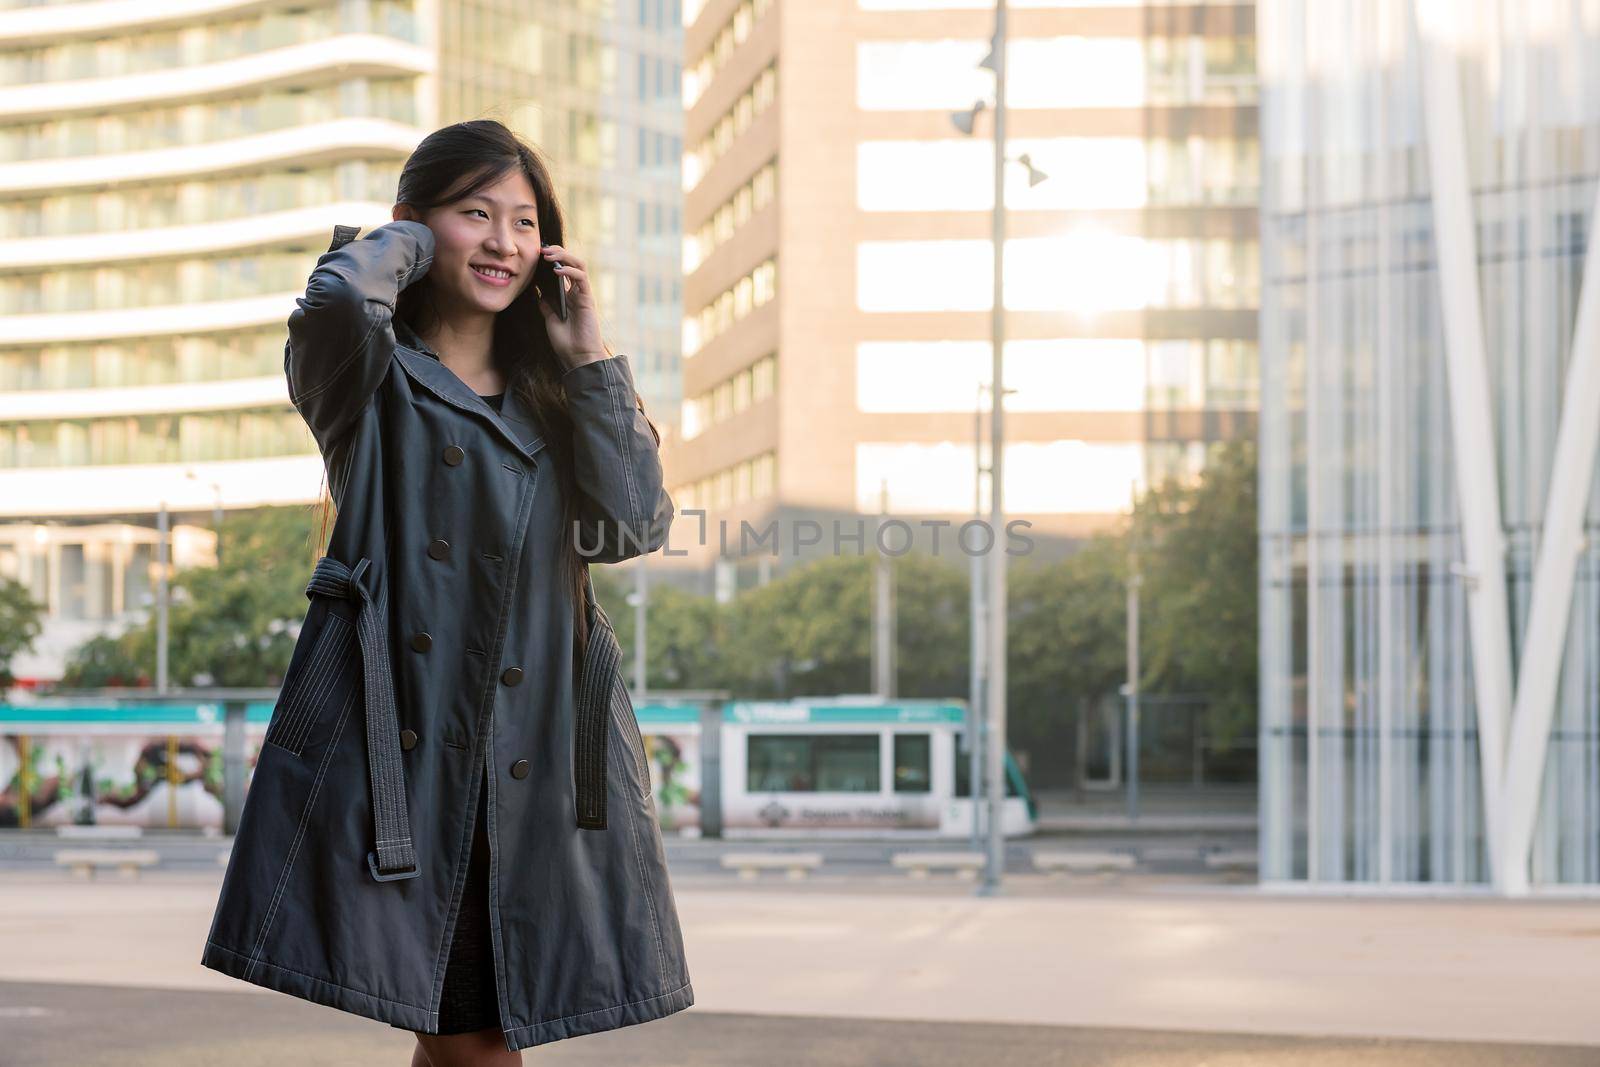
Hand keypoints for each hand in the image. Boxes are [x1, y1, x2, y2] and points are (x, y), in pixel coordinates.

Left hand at [537, 244, 607, 371]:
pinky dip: (569, 271)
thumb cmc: (566, 341)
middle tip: (542, 249)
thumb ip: (545, 304)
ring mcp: (583, 294)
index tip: (536, 254)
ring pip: (578, 265)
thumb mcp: (549, 319)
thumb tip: (536, 290)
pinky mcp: (588, 298)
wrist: (577, 357)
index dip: (551, 260)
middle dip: (557, 252)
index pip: (561, 270)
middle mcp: (576, 292)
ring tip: (548, 254)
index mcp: (568, 295)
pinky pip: (581, 278)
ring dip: (564, 256)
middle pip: (570, 263)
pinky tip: (557, 270)